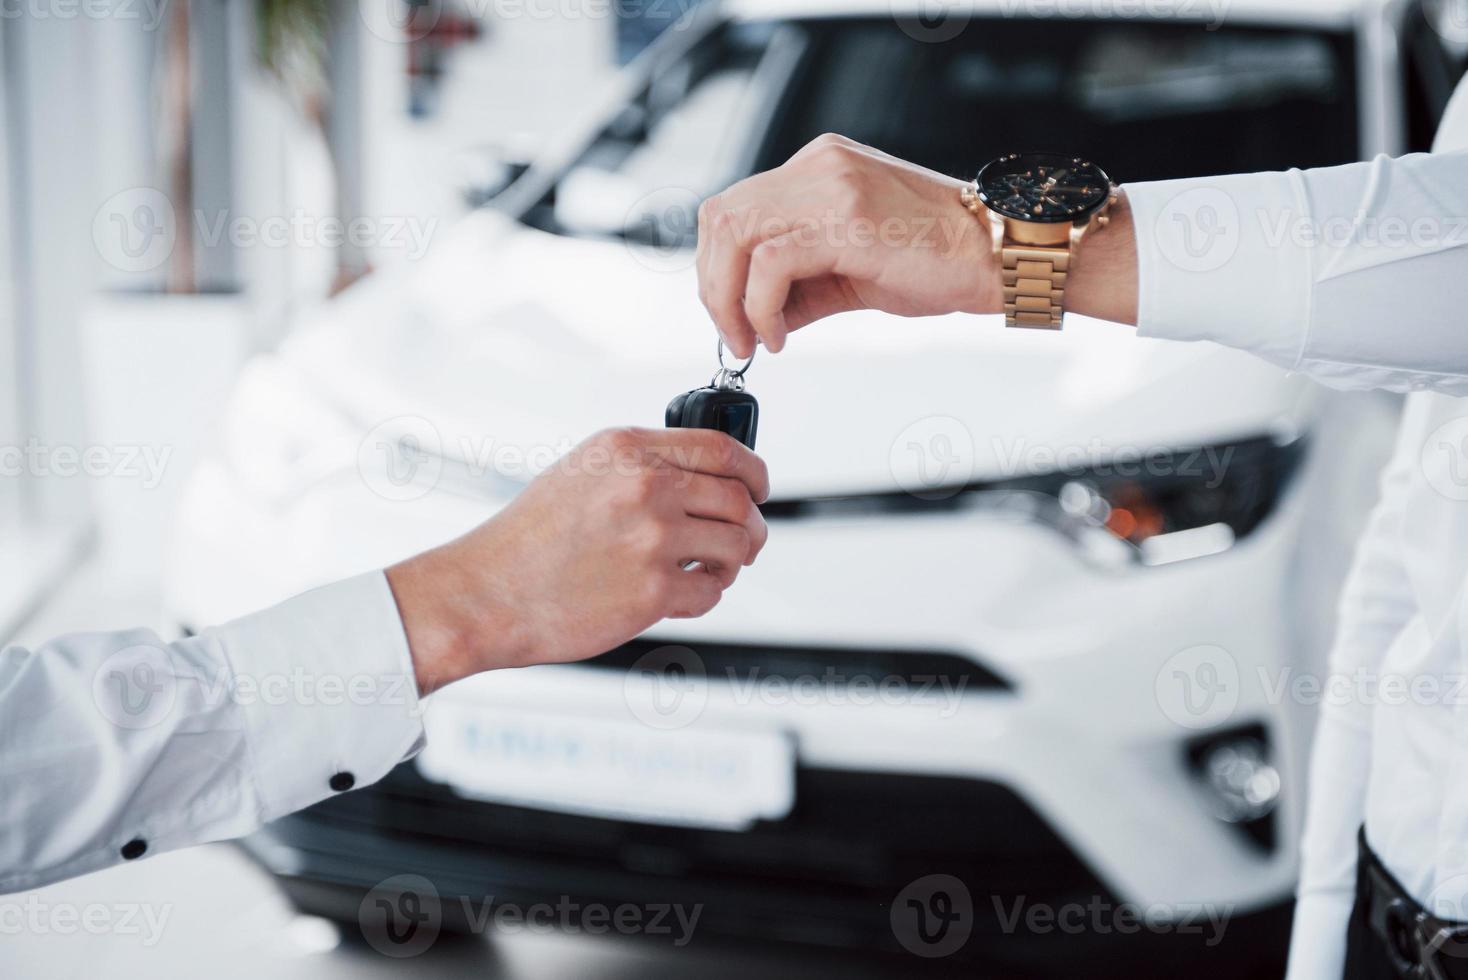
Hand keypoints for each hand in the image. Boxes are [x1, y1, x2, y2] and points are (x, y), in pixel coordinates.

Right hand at [386, 427, 770, 693]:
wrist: (487, 592)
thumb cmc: (528, 540)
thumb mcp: (583, 472)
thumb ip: (642, 466)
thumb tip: (704, 480)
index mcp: (628, 449)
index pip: (721, 448)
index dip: (754, 472)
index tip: (759, 488)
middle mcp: (645, 486)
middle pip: (738, 498)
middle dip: (751, 524)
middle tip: (745, 541)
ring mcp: (652, 538)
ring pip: (736, 545)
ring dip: (733, 562)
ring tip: (711, 570)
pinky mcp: (653, 591)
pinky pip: (711, 590)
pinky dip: (706, 595)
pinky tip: (682, 594)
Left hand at [697, 134, 1137, 355]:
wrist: (1004, 255)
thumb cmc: (943, 260)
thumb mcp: (856, 270)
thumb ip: (802, 286)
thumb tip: (758, 319)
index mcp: (819, 167)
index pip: (735, 208)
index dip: (718, 268)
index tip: (732, 317)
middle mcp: (819, 166)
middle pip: (720, 217)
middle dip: (713, 286)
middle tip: (734, 335)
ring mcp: (832, 186)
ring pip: (734, 234)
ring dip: (728, 299)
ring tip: (753, 339)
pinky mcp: (847, 219)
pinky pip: (769, 261)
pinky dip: (760, 306)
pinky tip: (779, 335)